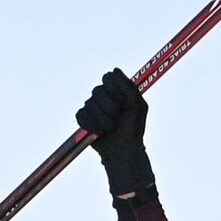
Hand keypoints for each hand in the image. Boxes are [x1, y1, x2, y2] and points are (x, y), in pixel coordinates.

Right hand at [76, 68, 153, 196]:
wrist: (124, 149)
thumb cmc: (134, 128)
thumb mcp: (138, 106)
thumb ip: (129, 88)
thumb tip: (115, 70)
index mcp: (116, 90)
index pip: (108, 78)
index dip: (115, 89)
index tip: (123, 101)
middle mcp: (102, 96)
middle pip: (97, 91)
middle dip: (110, 107)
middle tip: (119, 118)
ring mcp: (91, 107)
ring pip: (90, 105)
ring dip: (104, 120)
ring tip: (112, 129)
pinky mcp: (83, 119)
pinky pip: (82, 116)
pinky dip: (93, 126)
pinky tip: (101, 133)